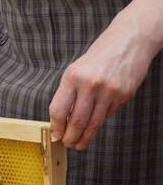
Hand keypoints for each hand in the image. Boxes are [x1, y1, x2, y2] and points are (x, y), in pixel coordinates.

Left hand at [49, 0, 162, 149]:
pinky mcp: (124, 95)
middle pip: (76, 120)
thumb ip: (70, 92)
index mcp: (73, 75)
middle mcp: (90, 84)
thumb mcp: (78, 69)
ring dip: (84, 136)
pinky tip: (93, 128)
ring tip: (79, 144)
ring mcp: (109, 91)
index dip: (56, 126)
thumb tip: (62, 119)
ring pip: (93, 122)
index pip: (58, 109)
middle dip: (70, 137)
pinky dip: (98, 123)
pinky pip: (107, 115)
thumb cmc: (100, 55)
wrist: (130, 40)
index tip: (56, 134)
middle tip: (67, 144)